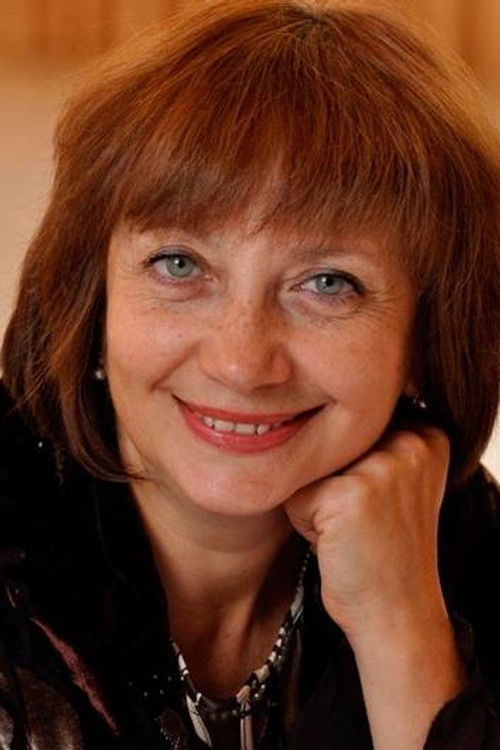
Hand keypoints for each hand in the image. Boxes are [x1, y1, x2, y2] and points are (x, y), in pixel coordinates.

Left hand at [284, 423, 450, 641]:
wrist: (396, 614)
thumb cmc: (384, 549)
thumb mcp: (393, 482)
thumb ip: (369, 444)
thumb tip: (303, 418)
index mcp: (426, 434)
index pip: (349, 426)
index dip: (348, 468)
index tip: (375, 505)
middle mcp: (411, 442)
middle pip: (327, 442)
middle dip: (330, 481)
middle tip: (360, 522)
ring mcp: (383, 465)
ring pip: (309, 467)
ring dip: (315, 501)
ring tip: (348, 531)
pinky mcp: (351, 493)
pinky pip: (295, 496)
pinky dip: (303, 524)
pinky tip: (337, 544)